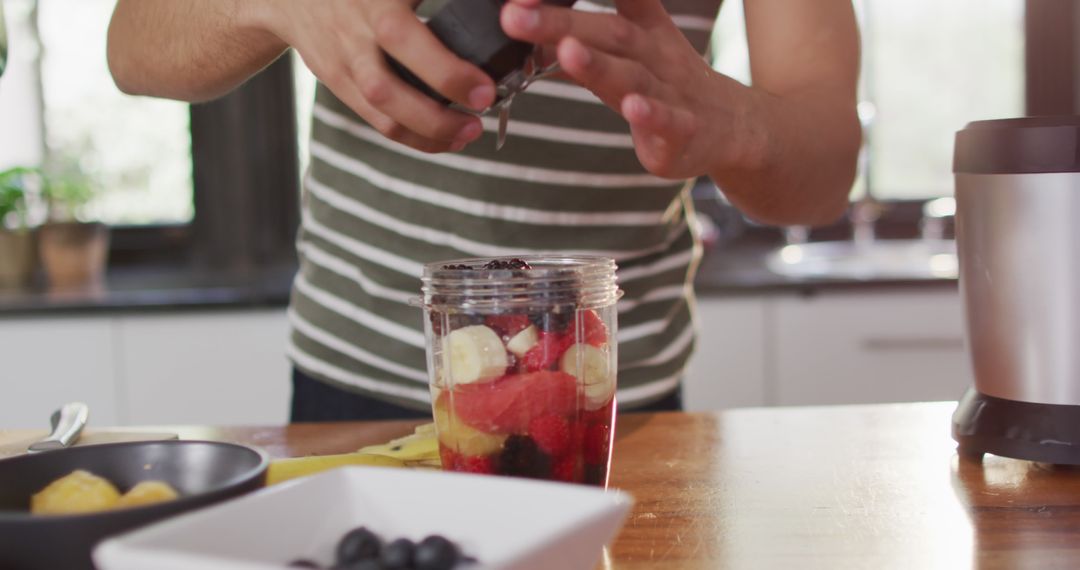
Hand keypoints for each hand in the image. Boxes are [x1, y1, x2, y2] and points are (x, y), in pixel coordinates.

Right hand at [261, 0, 496, 152]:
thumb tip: (505, 7)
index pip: (408, 27)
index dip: (445, 58)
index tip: (483, 74)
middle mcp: (359, 25)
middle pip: (395, 63)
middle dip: (444, 85)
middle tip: (485, 100)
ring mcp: (346, 57)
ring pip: (385, 103)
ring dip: (430, 126)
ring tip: (470, 132)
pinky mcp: (339, 82)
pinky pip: (377, 120)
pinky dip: (414, 137)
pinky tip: (445, 141)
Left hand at [501, 0, 757, 178]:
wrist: (731, 126)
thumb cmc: (665, 84)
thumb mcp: (626, 52)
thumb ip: (578, 36)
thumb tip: (523, 22)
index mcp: (639, 31)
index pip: (608, 0)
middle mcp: (654, 54)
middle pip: (606, 33)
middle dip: (560, 22)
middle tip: (514, 15)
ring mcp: (670, 92)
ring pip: (632, 76)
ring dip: (599, 64)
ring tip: (566, 51)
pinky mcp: (683, 134)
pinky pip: (669, 122)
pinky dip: (651, 115)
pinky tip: (634, 108)